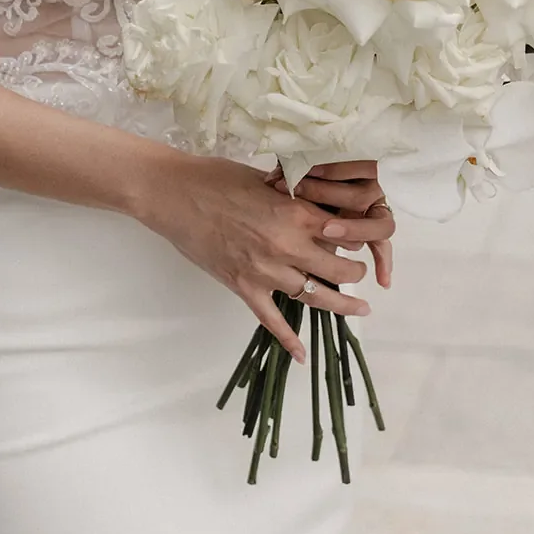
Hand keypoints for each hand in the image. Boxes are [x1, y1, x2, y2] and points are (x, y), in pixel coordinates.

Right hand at [137, 155, 372, 363]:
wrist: (174, 195)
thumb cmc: (216, 178)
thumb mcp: (266, 179)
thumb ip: (293, 196)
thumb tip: (313, 202)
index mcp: (296, 213)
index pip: (344, 233)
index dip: (356, 238)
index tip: (359, 241)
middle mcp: (287, 245)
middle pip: (338, 268)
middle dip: (355, 272)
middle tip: (360, 273)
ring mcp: (265, 271)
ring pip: (314, 296)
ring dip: (340, 304)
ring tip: (359, 309)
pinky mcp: (243, 287)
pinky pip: (271, 319)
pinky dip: (288, 339)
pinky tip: (302, 355)